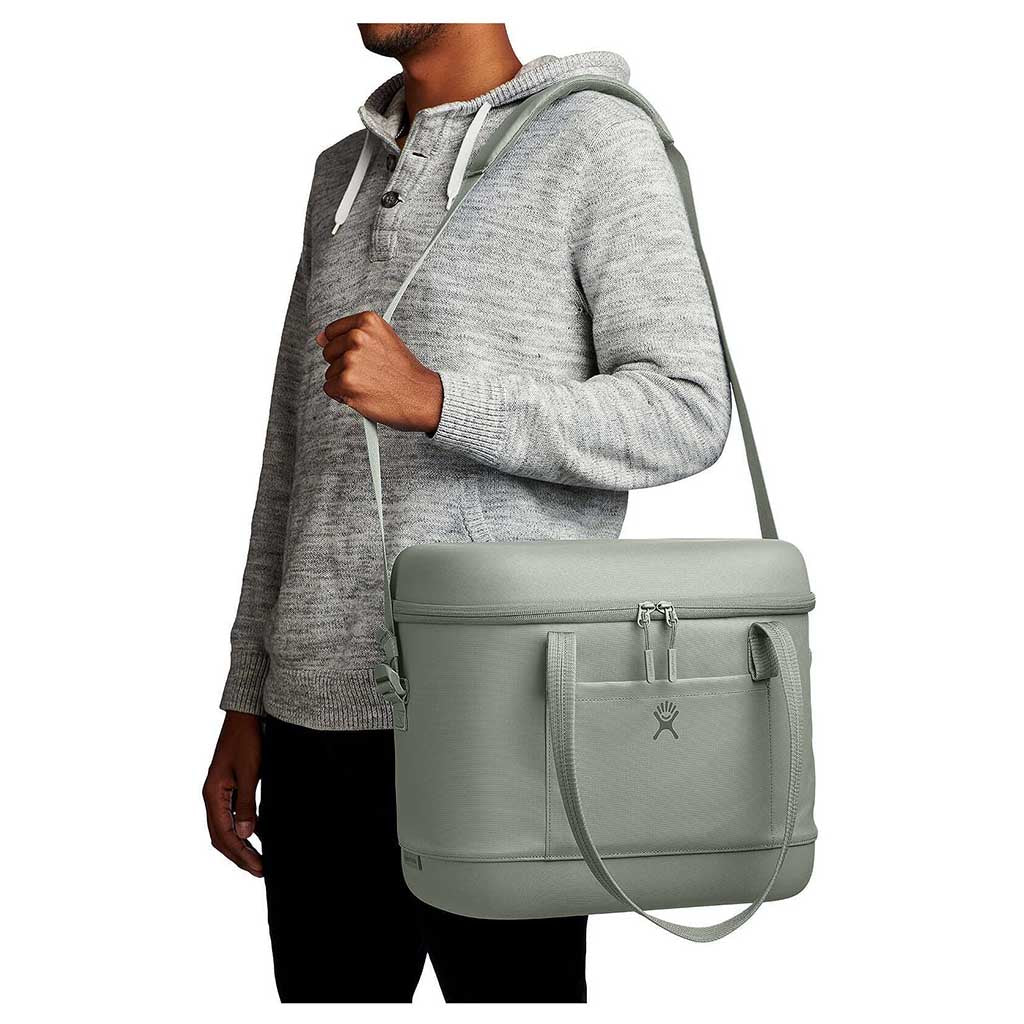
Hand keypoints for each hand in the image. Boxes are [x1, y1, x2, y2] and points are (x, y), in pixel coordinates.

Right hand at [203, 711, 262, 876]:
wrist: (246, 715)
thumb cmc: (248, 740)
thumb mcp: (249, 773)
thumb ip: (246, 805)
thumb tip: (245, 836)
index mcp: (212, 794)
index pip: (223, 835)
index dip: (240, 855)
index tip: (259, 868)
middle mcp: (212, 795)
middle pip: (222, 836)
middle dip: (240, 856)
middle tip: (261, 870)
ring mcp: (220, 791)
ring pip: (226, 827)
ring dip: (241, 845)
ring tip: (259, 860)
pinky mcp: (230, 785)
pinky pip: (234, 814)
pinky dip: (245, 828)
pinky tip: (259, 835)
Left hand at [316, 311, 442, 432]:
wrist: (422, 397)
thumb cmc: (406, 374)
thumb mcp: (384, 341)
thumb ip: (353, 336)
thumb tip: (320, 339)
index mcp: (367, 322)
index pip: (332, 332)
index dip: (341, 347)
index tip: (355, 356)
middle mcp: (358, 337)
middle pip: (328, 353)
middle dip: (343, 365)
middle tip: (369, 373)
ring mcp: (351, 360)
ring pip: (330, 373)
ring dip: (346, 382)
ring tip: (371, 383)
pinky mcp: (347, 382)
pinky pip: (330, 389)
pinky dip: (344, 396)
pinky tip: (364, 393)